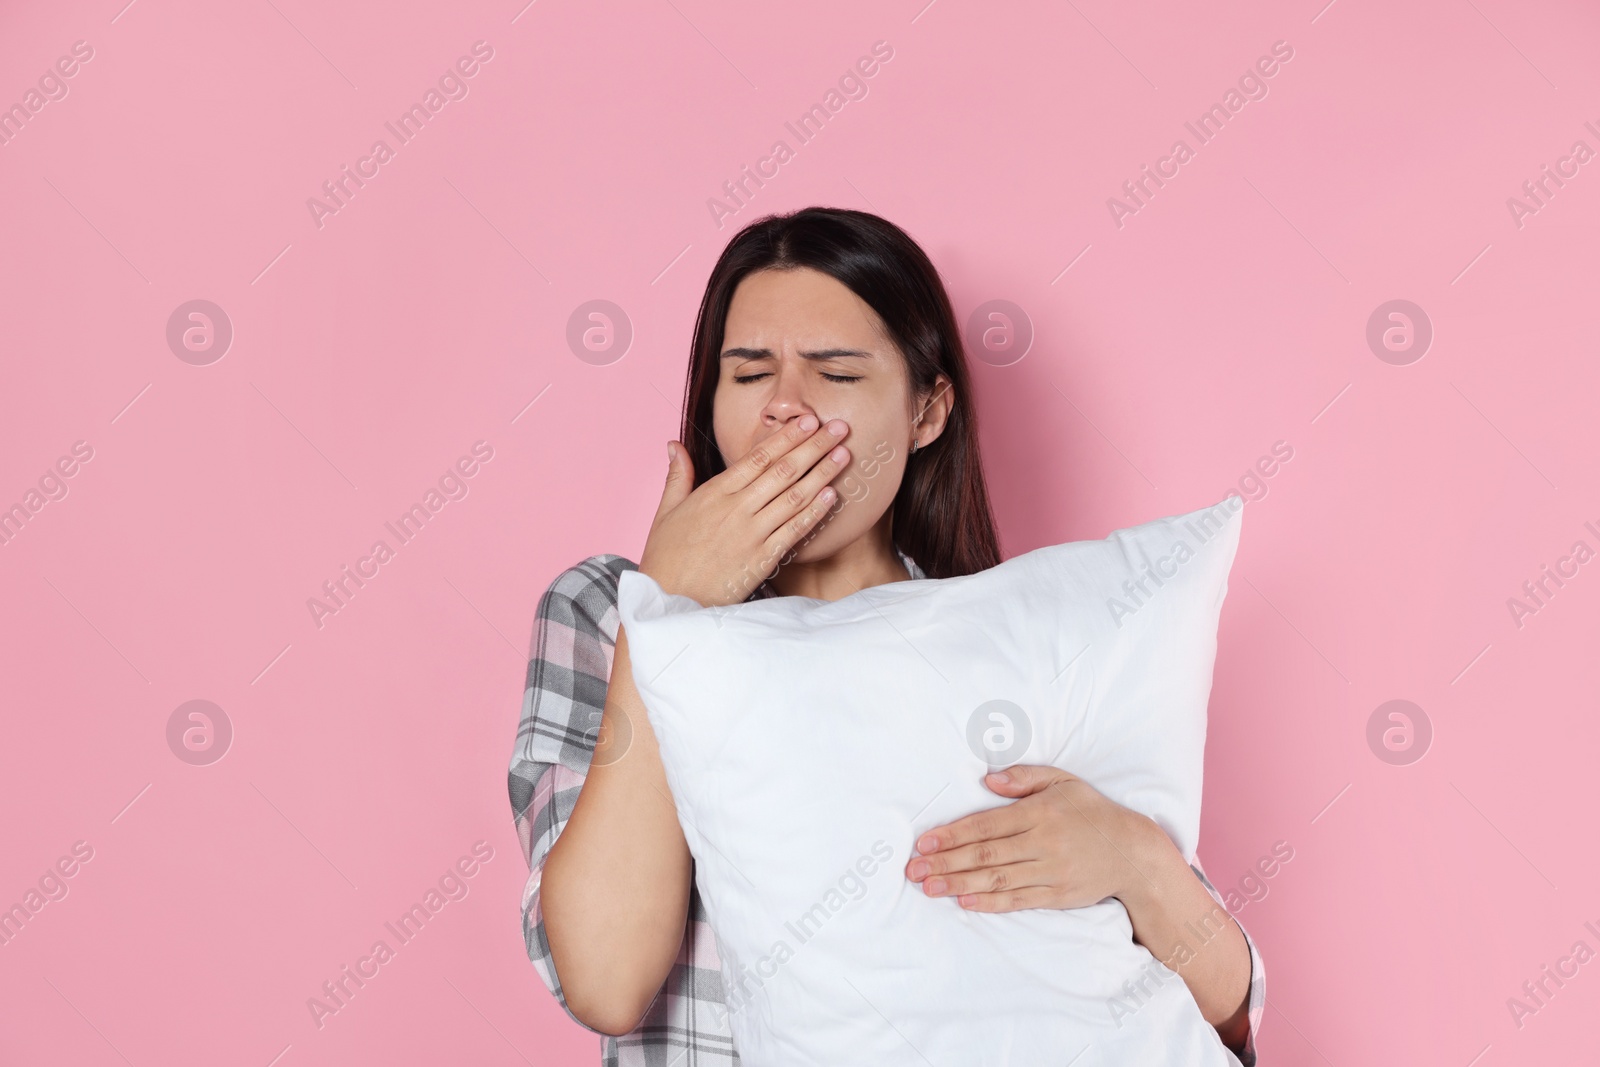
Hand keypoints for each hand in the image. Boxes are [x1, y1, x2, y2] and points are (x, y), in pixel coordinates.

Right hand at [638, 416, 852, 607]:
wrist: (670, 601)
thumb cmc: (666, 558)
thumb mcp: (666, 512)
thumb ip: (677, 476)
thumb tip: (673, 444)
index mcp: (714, 493)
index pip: (758, 457)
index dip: (787, 437)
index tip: (808, 421)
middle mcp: (736, 509)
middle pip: (783, 471)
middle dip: (814, 446)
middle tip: (839, 428)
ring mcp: (752, 534)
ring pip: (794, 497)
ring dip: (822, 473)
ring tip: (844, 454)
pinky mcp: (762, 559)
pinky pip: (794, 531)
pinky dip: (815, 512)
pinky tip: (833, 496)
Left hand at [903, 764, 1159, 911]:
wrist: (1132, 852)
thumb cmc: (1091, 812)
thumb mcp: (1062, 781)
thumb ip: (1024, 777)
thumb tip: (986, 781)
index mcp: (1039, 813)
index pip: (987, 825)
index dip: (953, 835)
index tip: (925, 842)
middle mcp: (1042, 843)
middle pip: (985, 855)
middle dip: (946, 863)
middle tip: (914, 870)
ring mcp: (1050, 872)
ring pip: (997, 880)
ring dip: (959, 884)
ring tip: (929, 887)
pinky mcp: (1057, 896)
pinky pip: (1018, 900)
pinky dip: (990, 903)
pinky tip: (964, 902)